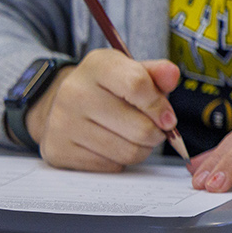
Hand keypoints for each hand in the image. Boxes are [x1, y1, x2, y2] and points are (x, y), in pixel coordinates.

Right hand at [27, 48, 180, 171]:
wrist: (64, 106)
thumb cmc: (107, 89)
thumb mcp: (131, 71)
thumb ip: (156, 73)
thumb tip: (172, 75)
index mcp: (97, 66)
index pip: (137, 85)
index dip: (160, 106)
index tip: (168, 117)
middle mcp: (74, 92)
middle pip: (139, 126)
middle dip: (157, 133)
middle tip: (156, 131)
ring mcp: (63, 123)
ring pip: (128, 151)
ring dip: (142, 149)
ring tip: (137, 138)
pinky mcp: (59, 150)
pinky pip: (110, 166)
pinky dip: (120, 160)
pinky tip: (114, 146)